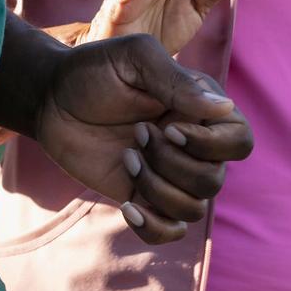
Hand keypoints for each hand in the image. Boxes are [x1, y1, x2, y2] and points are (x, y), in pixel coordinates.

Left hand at [34, 35, 251, 243]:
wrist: (50, 98)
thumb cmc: (94, 70)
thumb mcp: (133, 59)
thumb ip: (176, 81)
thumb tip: (224, 107)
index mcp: (197, 107)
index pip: (240, 139)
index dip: (212, 143)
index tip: (168, 126)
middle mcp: (191, 143)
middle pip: (215, 179)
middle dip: (172, 162)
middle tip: (137, 133)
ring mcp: (168, 173)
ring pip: (194, 208)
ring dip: (157, 186)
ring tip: (127, 156)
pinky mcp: (144, 195)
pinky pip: (170, 231)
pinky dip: (153, 226)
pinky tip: (127, 204)